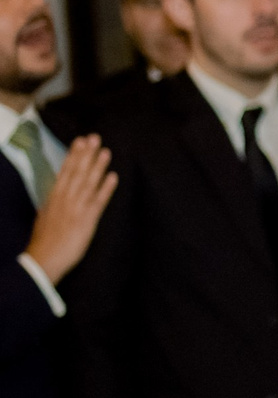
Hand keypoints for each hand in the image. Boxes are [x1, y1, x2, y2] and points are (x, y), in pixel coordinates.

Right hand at [24, 135, 116, 281]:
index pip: (65, 171)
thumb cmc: (45, 240)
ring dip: (97, 166)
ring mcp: (76, 208)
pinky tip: (113, 176)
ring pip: (88, 183)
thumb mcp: (46, 215)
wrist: (44, 259)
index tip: (80, 141)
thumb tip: (59, 192)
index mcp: (53, 197)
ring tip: (106, 151)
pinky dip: (106, 188)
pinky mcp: (86, 220)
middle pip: (76, 172)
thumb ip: (54, 202)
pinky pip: (98, 201)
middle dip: (86, 154)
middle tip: (94, 137)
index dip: (74, 155)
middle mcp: (64, 199)